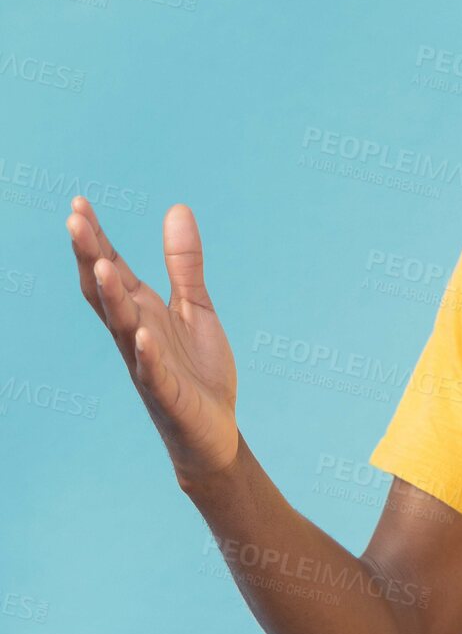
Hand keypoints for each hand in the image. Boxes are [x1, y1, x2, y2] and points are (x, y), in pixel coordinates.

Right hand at [67, 197, 239, 487]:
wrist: (214, 429)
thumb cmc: (197, 368)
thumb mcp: (195, 307)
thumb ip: (184, 264)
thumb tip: (177, 208)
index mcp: (141, 311)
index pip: (112, 270)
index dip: (95, 238)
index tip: (79, 203)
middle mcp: (135, 333)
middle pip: (105, 292)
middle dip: (89, 257)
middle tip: (74, 220)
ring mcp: (147, 364)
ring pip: (123, 328)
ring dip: (111, 298)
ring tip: (102, 264)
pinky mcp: (168, 393)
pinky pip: (153, 373)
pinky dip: (147, 354)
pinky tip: (144, 335)